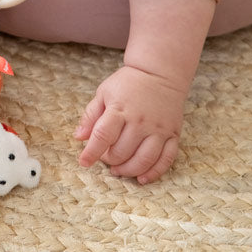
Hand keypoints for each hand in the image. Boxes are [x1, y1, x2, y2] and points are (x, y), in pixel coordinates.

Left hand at [74, 64, 185, 183]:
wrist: (160, 73)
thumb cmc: (128, 83)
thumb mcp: (104, 92)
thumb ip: (91, 115)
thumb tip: (78, 137)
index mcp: (120, 109)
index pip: (103, 135)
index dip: (91, 152)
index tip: (84, 162)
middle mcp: (140, 121)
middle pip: (122, 152)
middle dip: (109, 160)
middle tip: (105, 157)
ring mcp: (158, 129)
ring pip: (143, 160)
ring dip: (128, 171)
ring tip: (118, 171)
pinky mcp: (173, 134)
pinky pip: (165, 160)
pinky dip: (154, 173)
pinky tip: (142, 178)